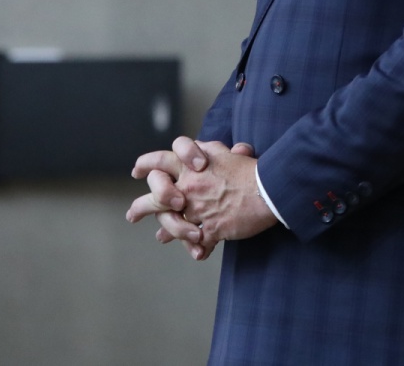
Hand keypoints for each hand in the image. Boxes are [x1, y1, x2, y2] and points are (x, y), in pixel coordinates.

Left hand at [126, 137, 265, 259]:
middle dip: (142, 206)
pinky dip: (196, 247)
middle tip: (133, 214)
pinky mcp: (211, 228)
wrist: (269, 188)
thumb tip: (196, 153)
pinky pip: (197, 241)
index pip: (161, 160)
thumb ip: (207, 151)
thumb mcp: (224, 153)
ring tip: (160, 238)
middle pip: (156, 195)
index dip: (146, 164)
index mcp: (191, 166)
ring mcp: (198, 209)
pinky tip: (195, 252)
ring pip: (171, 222)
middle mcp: (189, 186)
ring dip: (166, 231)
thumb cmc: (251, 169)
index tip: (137, 170)